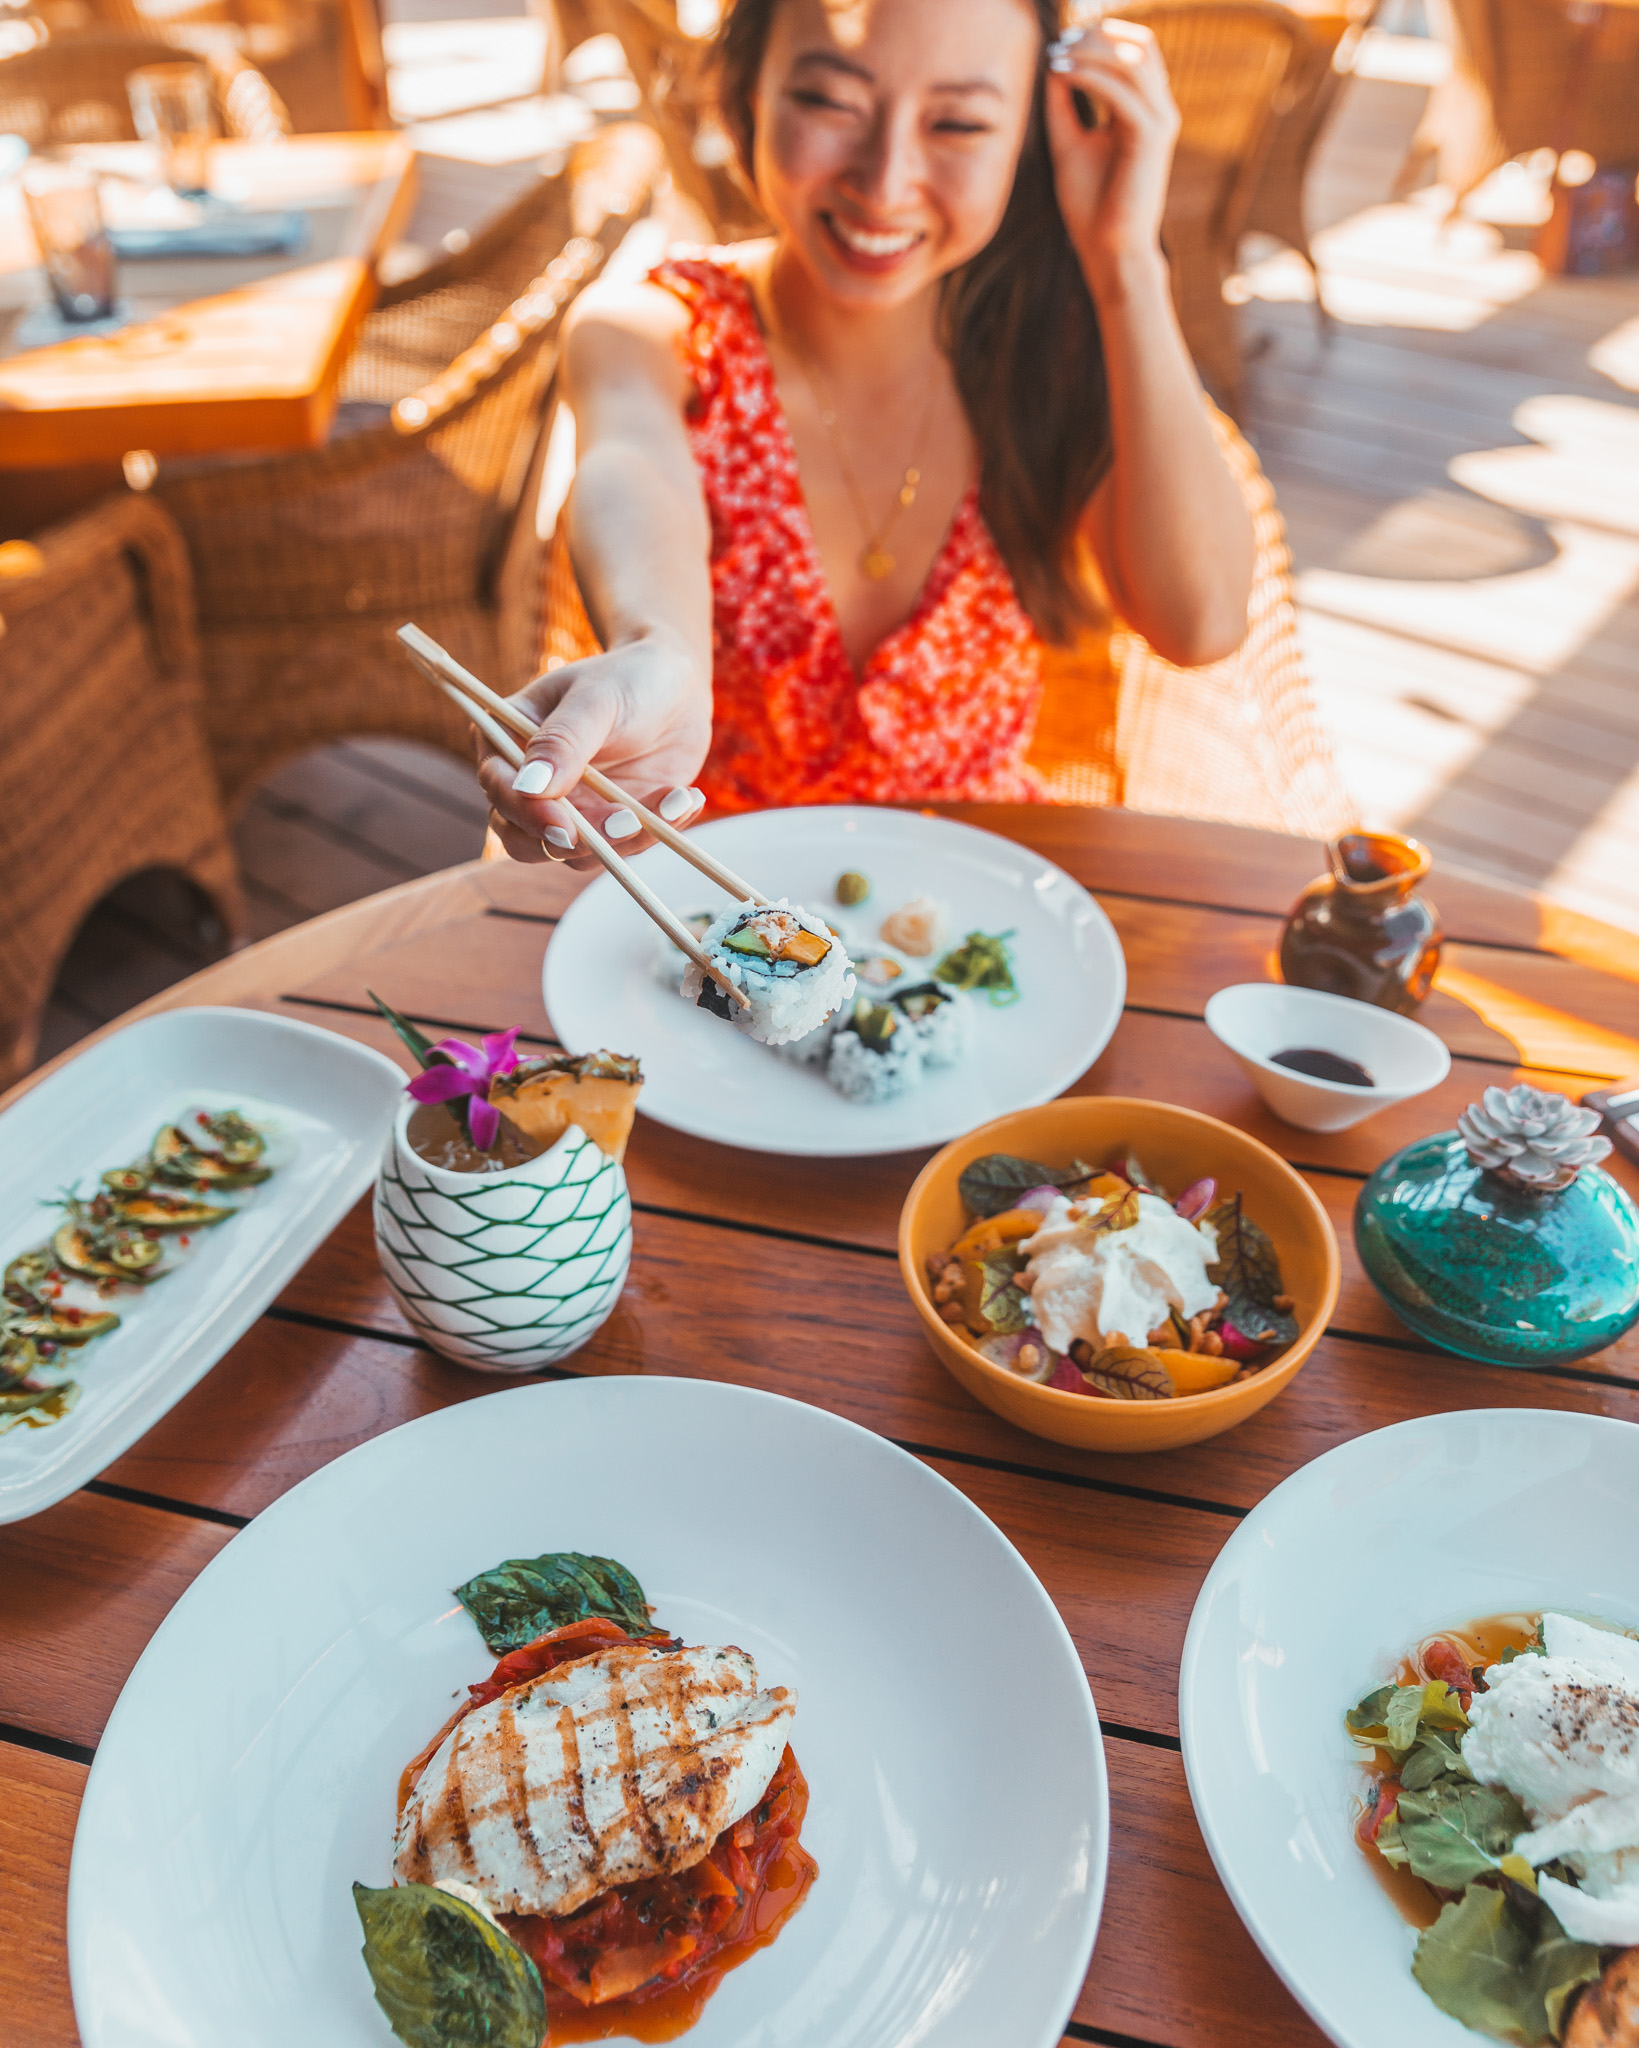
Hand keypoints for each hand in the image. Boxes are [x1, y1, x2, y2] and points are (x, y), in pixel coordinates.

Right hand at [475, 630, 712, 869]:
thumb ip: (563, 742)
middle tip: (625, 825)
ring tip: (673, 802)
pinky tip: (685, 799)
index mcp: (507, 743)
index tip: (566, 827)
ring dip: (626, 839)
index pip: (499, 789)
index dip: (528, 814)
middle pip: (524, 840)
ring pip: (578, 854)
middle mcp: (531, 786)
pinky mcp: (608, 825)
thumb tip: (529, 788)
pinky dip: (657, 831)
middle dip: (573, 843)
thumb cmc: (627, 678)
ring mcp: (569, 810)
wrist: (675, 688)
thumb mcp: (596, 700)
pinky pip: (624, 848)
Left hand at [1043, 20, 1179, 290]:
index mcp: (1144, 111)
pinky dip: (1090, 77)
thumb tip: (1052, 63)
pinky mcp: (1152, 138)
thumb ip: (1063, 104)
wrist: (1109, 250)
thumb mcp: (1068, 143)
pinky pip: (1122, 92)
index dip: (1101, 35)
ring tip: (1057, 56)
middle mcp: (1159, 111)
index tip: (1060, 42)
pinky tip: (1063, 74)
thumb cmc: (1090, 205)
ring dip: (1092, 50)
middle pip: (1140, 45)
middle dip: (1098, 35)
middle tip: (1059, 43)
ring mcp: (1160, 122)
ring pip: (1134, 60)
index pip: (1134, 51)